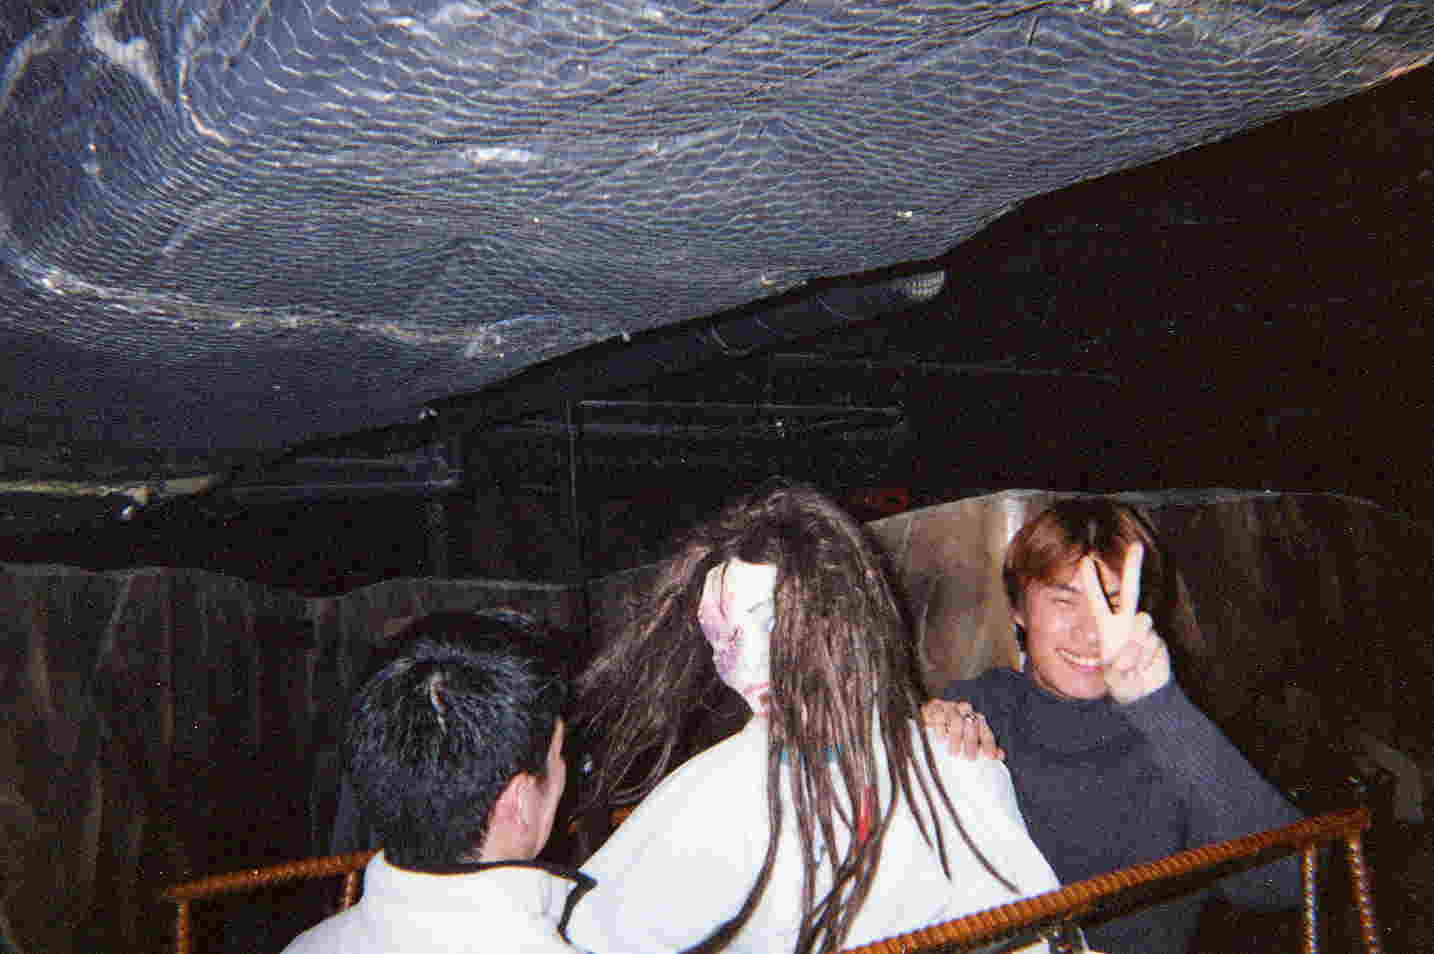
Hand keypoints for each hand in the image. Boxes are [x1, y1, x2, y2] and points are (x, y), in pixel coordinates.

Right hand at [921, 698, 1004, 760]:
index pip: (985, 731)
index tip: (989, 757)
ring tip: (954, 753)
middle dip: (972, 743)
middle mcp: (965, 711)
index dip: (988, 744)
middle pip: (972, 725)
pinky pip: (940, 715)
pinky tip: (941, 739)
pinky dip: (941, 728)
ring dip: (956, 738)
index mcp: (975, 718)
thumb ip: (983, 746)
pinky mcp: (935, 706)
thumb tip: (1001, 755)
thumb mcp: (968, 739)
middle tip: (970, 759)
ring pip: (957, 720)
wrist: (929, 716)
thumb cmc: (951, 731)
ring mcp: (950, 707)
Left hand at [1080, 542, 1170, 703]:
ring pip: (1142, 624)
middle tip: (1136, 545)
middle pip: (1131, 591)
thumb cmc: (1121, 681)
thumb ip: (1121, 658)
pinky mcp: (1159, 640)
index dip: (1092, 581)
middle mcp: (1127, 623)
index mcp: (1107, 627)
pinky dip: (1146, 659)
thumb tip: (1135, 642)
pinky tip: (1145, 668)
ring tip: (1131, 666)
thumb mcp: (1112, 673)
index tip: (1085, 560)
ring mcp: (1144, 630)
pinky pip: (1153, 642)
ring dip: (1135, 648)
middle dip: (1133, 567)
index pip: (1098, 601)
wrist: (1143, 695)